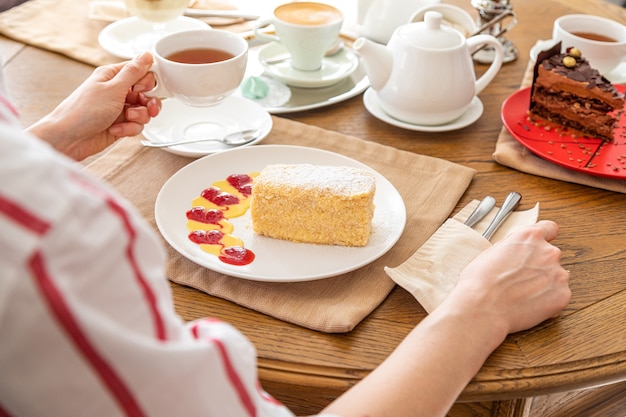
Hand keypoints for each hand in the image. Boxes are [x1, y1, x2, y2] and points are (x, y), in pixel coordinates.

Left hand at [28, 52, 161, 159]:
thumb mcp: (113, 88)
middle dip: (148, 102)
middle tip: (146, 106)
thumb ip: (133, 72)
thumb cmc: (83, 111)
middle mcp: (117, 91)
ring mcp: (119, 108)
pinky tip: (116, 129)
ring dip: (139, 117)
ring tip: (127, 118)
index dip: (147, 81)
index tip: (142, 89)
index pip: (141, 72)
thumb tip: (147, 54)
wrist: (70, 138)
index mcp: (113, 76)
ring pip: (144, 111)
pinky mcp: (121, 124)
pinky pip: (137, 125)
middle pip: (147, 93)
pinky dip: (130, 128)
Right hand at [448, 220, 570, 336]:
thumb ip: (512, 247)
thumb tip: (517, 251)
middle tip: (520, 279)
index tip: (541, 244)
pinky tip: (528, 304)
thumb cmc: (479, 281)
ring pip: (555, 276)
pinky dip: (547, 301)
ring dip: (544, 283)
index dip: (544, 237)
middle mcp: (548, 252)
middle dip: (539, 265)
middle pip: (550, 255)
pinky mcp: (562, 295)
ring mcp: (558, 274)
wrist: (482, 308)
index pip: (549, 228)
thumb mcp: (491, 252)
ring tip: (522, 295)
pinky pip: (558, 295)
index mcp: (529, 237)